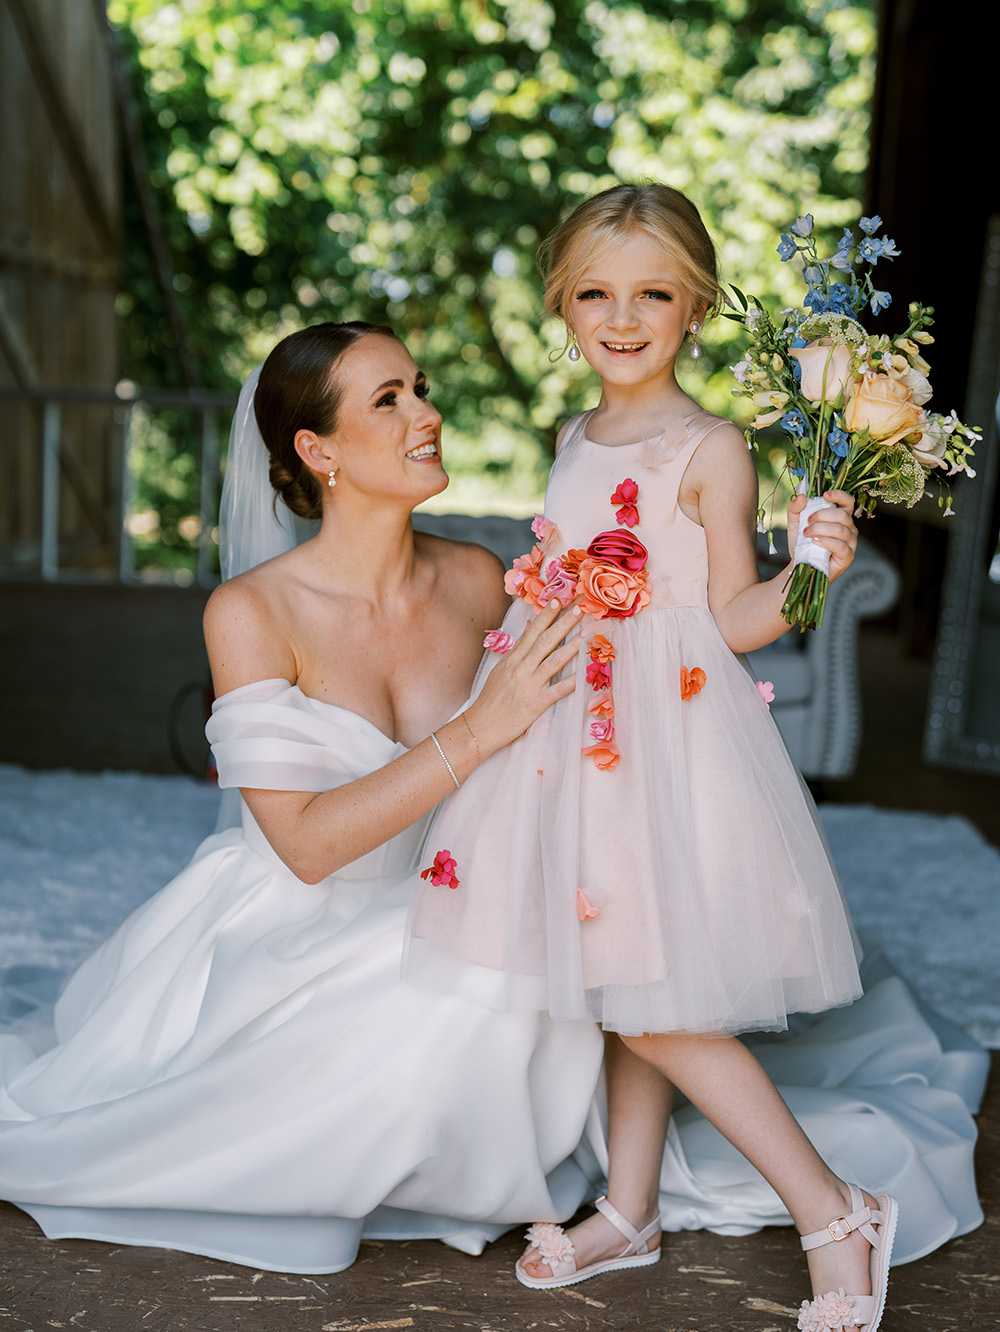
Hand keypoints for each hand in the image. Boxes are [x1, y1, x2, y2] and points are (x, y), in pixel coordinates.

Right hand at [466, 600, 581, 754]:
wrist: (479, 727)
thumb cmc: (490, 701)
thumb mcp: (500, 671)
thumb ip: (516, 653)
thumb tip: (528, 630)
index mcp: (512, 660)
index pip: (531, 633)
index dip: (545, 616)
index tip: (558, 600)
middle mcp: (521, 669)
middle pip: (545, 641)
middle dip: (562, 623)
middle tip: (579, 607)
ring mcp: (528, 685)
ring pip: (553, 661)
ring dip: (571, 646)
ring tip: (586, 632)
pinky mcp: (535, 704)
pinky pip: (558, 690)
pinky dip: (572, 681)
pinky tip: (585, 673)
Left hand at [786, 489, 857, 582]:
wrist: (801, 565)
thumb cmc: (803, 543)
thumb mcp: (795, 523)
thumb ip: (795, 509)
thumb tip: (801, 496)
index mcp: (840, 516)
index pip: (848, 501)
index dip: (839, 495)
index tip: (825, 495)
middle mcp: (849, 527)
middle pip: (842, 515)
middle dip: (822, 515)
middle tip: (807, 521)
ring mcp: (850, 542)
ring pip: (841, 529)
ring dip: (820, 529)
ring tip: (807, 533)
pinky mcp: (848, 556)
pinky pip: (840, 546)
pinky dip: (826, 541)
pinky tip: (814, 541)